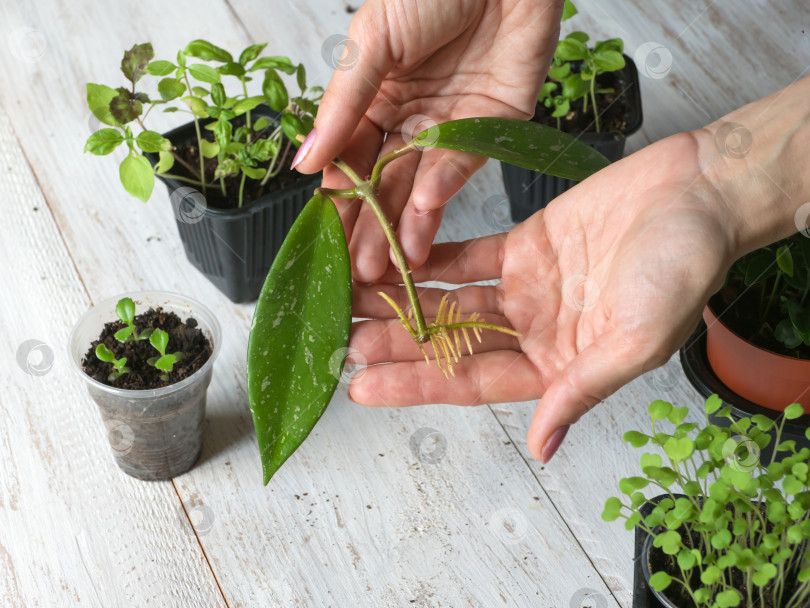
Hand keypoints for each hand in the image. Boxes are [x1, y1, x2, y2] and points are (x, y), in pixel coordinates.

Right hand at [293, 0, 561, 280]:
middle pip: (385, 184)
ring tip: (391, 264)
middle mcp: (410, 119)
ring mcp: (450, 127)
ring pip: (421, 186)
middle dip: (371, 227)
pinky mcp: (491, 128)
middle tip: (358, 270)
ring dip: (406, 224)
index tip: (325, 237)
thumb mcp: (371, 43)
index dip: (338, 199)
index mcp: (374, 99)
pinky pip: (462, 165)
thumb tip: (305, 164)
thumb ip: (342, 107)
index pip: (350, 161)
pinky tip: (420, 213)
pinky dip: (442, 188)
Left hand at [345, 133, 736, 460]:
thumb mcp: (638, 339)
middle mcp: (535, 332)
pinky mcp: (526, 244)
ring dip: (402, 300)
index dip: (415, 385)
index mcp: (559, 367)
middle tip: (342, 339)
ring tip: (352, 299)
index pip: (472, 382)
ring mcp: (526, 289)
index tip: (364, 387)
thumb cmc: (685, 267)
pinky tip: (393, 257)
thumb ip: (582, 390)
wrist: (701, 194)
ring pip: (450, 299)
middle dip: (396, 343)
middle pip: (450, 343)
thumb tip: (543, 447)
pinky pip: (468, 254)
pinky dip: (431, 256)